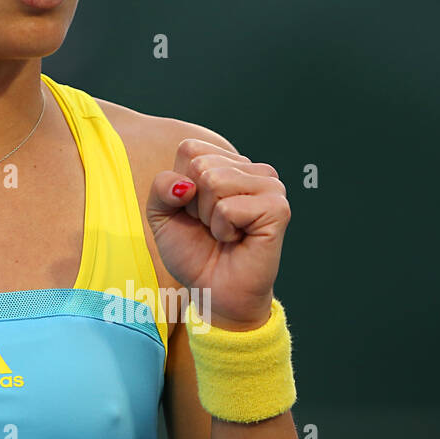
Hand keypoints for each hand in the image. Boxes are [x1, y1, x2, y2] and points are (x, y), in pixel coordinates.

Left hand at [146, 138, 289, 330]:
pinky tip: (237, 239)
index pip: (190, 149)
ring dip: (208, 216)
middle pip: (201, 165)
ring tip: (224, 232)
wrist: (213, 290)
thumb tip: (186, 184)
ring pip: (214, 181)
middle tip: (210, 225)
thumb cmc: (192, 250)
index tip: (194, 211)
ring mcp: (269, 186)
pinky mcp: (277, 208)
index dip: (180, 186)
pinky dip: (222, 229)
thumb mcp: (162, 214)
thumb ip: (162, 187)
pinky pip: (228, 208)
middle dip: (194, 203)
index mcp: (228, 162)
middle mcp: (253, 168)